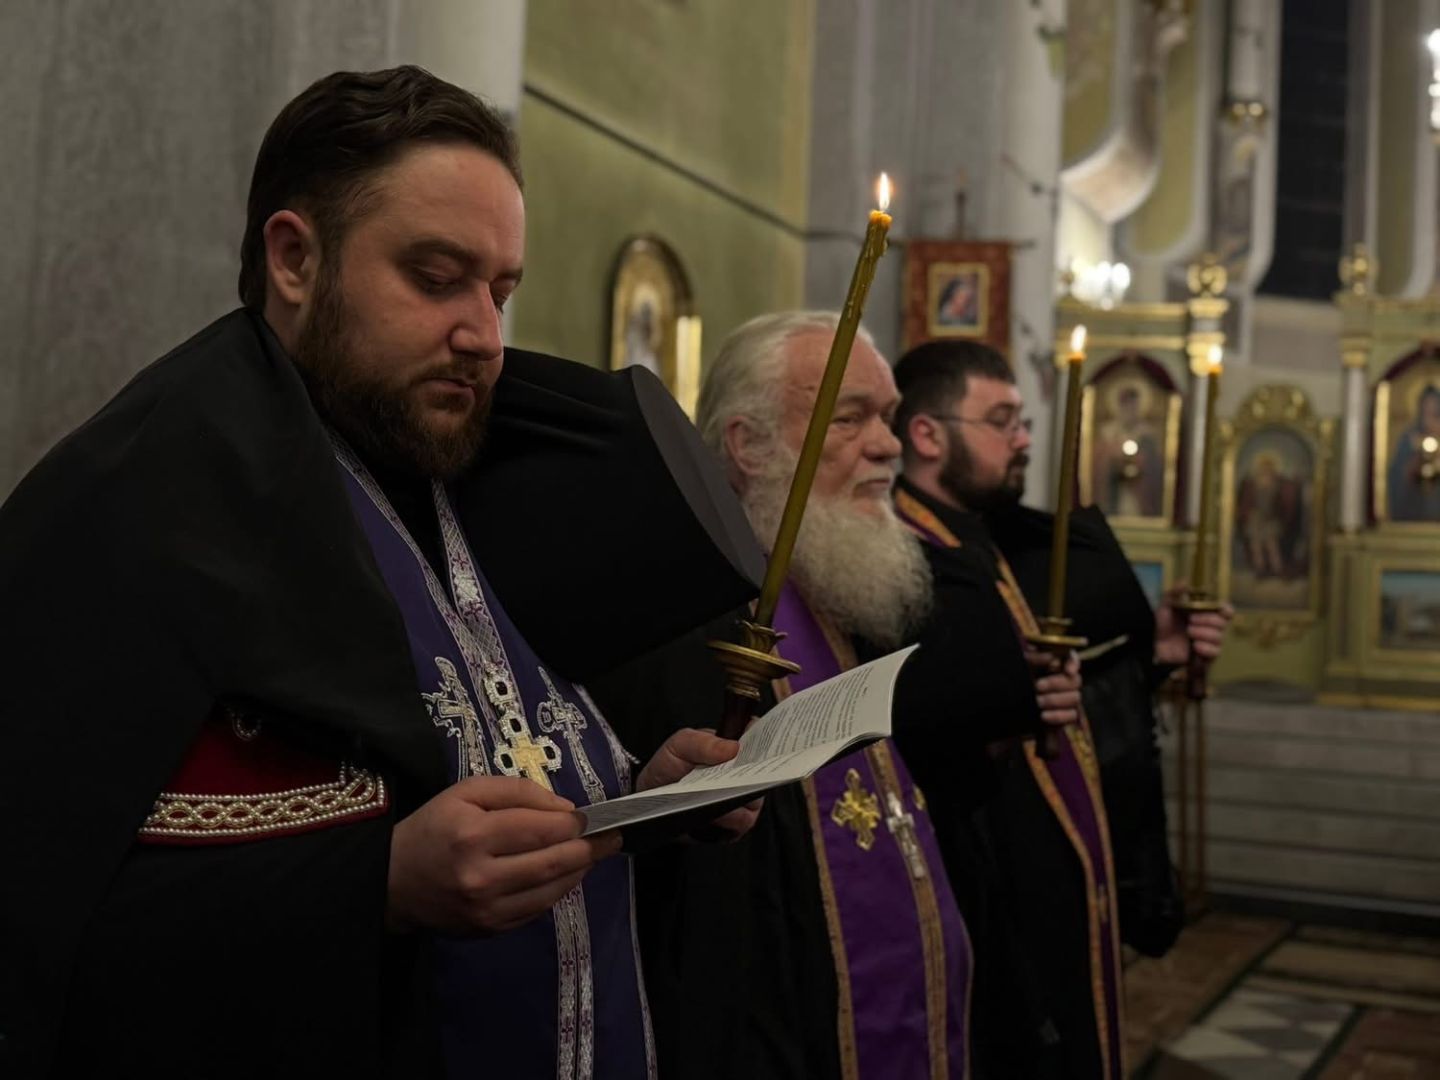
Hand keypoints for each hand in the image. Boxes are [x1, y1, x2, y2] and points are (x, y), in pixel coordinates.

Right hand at [387, 776, 619, 935]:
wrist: (393, 881)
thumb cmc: (433, 827)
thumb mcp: (467, 792)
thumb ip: (518, 791)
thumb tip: (565, 810)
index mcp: (473, 835)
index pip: (541, 829)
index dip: (573, 823)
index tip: (587, 818)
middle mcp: (482, 876)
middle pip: (554, 862)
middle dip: (588, 848)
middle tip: (610, 836)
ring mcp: (487, 909)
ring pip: (552, 889)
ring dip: (580, 870)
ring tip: (593, 854)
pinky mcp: (491, 929)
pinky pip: (539, 909)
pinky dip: (558, 890)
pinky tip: (565, 874)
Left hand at [636, 728, 760, 839]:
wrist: (652, 801)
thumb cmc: (668, 768)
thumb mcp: (679, 746)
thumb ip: (703, 743)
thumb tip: (734, 748)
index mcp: (734, 748)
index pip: (761, 738)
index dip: (767, 741)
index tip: (757, 747)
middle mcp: (744, 774)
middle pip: (764, 775)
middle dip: (749, 778)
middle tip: (729, 778)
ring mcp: (741, 801)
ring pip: (752, 804)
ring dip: (733, 802)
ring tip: (712, 798)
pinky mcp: (733, 826)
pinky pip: (739, 826)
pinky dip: (725, 821)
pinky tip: (708, 816)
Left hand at [1026, 647, 1081, 726]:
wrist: (1012, 708)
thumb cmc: (1019, 682)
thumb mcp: (1023, 666)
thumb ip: (1033, 657)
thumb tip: (1046, 654)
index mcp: (1058, 666)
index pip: (1073, 661)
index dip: (1073, 663)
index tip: (1067, 670)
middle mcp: (1067, 681)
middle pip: (1075, 681)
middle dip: (1055, 683)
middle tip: (1038, 685)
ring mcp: (1070, 699)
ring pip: (1075, 698)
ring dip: (1055, 700)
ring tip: (1038, 701)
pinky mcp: (1069, 715)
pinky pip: (1072, 716)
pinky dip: (1058, 716)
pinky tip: (1043, 715)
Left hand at [1154, 582, 1234, 664]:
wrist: (1157, 648)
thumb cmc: (1165, 627)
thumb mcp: (1165, 608)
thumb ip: (1174, 594)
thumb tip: (1185, 581)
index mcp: (1206, 614)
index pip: (1226, 611)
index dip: (1225, 609)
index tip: (1218, 608)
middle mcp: (1211, 628)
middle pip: (1222, 622)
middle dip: (1207, 619)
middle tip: (1190, 620)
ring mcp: (1210, 643)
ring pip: (1219, 636)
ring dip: (1203, 633)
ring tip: (1189, 632)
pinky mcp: (1208, 657)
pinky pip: (1215, 652)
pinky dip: (1205, 647)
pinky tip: (1195, 646)